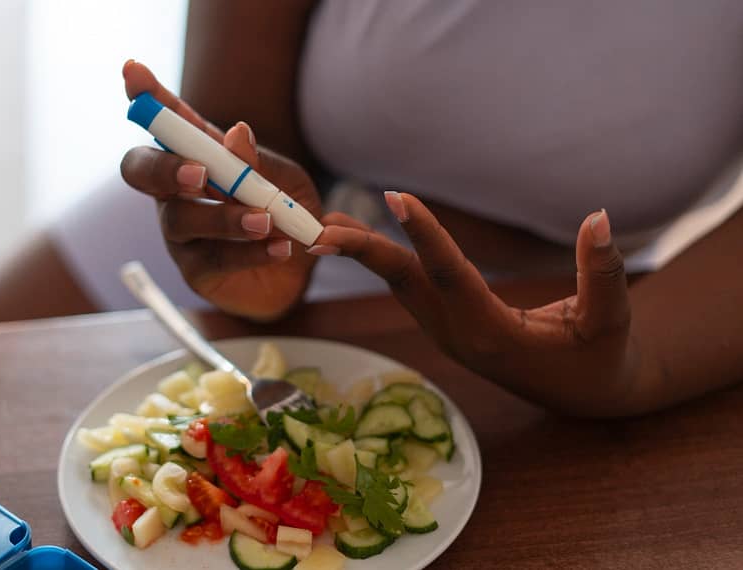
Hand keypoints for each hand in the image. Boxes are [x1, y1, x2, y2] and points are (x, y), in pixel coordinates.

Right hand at [119, 61, 322, 320]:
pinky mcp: (196, 270)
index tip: (133, 71)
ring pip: (180, 219)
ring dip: (224, 217)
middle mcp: (177, 192)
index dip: (147, 98)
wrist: (303, 271)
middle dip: (165, 167)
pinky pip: (213, 258)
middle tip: (200, 174)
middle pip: (141, 170)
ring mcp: (181, 232)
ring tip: (266, 221)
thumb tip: (237, 134)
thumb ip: (259, 161)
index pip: (168, 122)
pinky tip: (280, 248)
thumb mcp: (286, 181)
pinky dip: (248, 251)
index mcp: (198, 156)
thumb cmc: (287, 215)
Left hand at [312, 192, 640, 416]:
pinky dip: (383, 262)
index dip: (425, 235)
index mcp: (495, 334)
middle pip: (407, 283)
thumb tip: (599, 217)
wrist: (584, 395)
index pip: (452, 275)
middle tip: (321, 226)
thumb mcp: (612, 319)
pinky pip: (409, 289)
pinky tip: (362, 240)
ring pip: (401, 286)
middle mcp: (460, 335)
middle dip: (364, 252)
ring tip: (329, 222)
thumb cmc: (601, 357)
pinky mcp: (446, 328)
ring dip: (365, 254)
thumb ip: (604, 271)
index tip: (396, 198)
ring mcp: (448, 334)